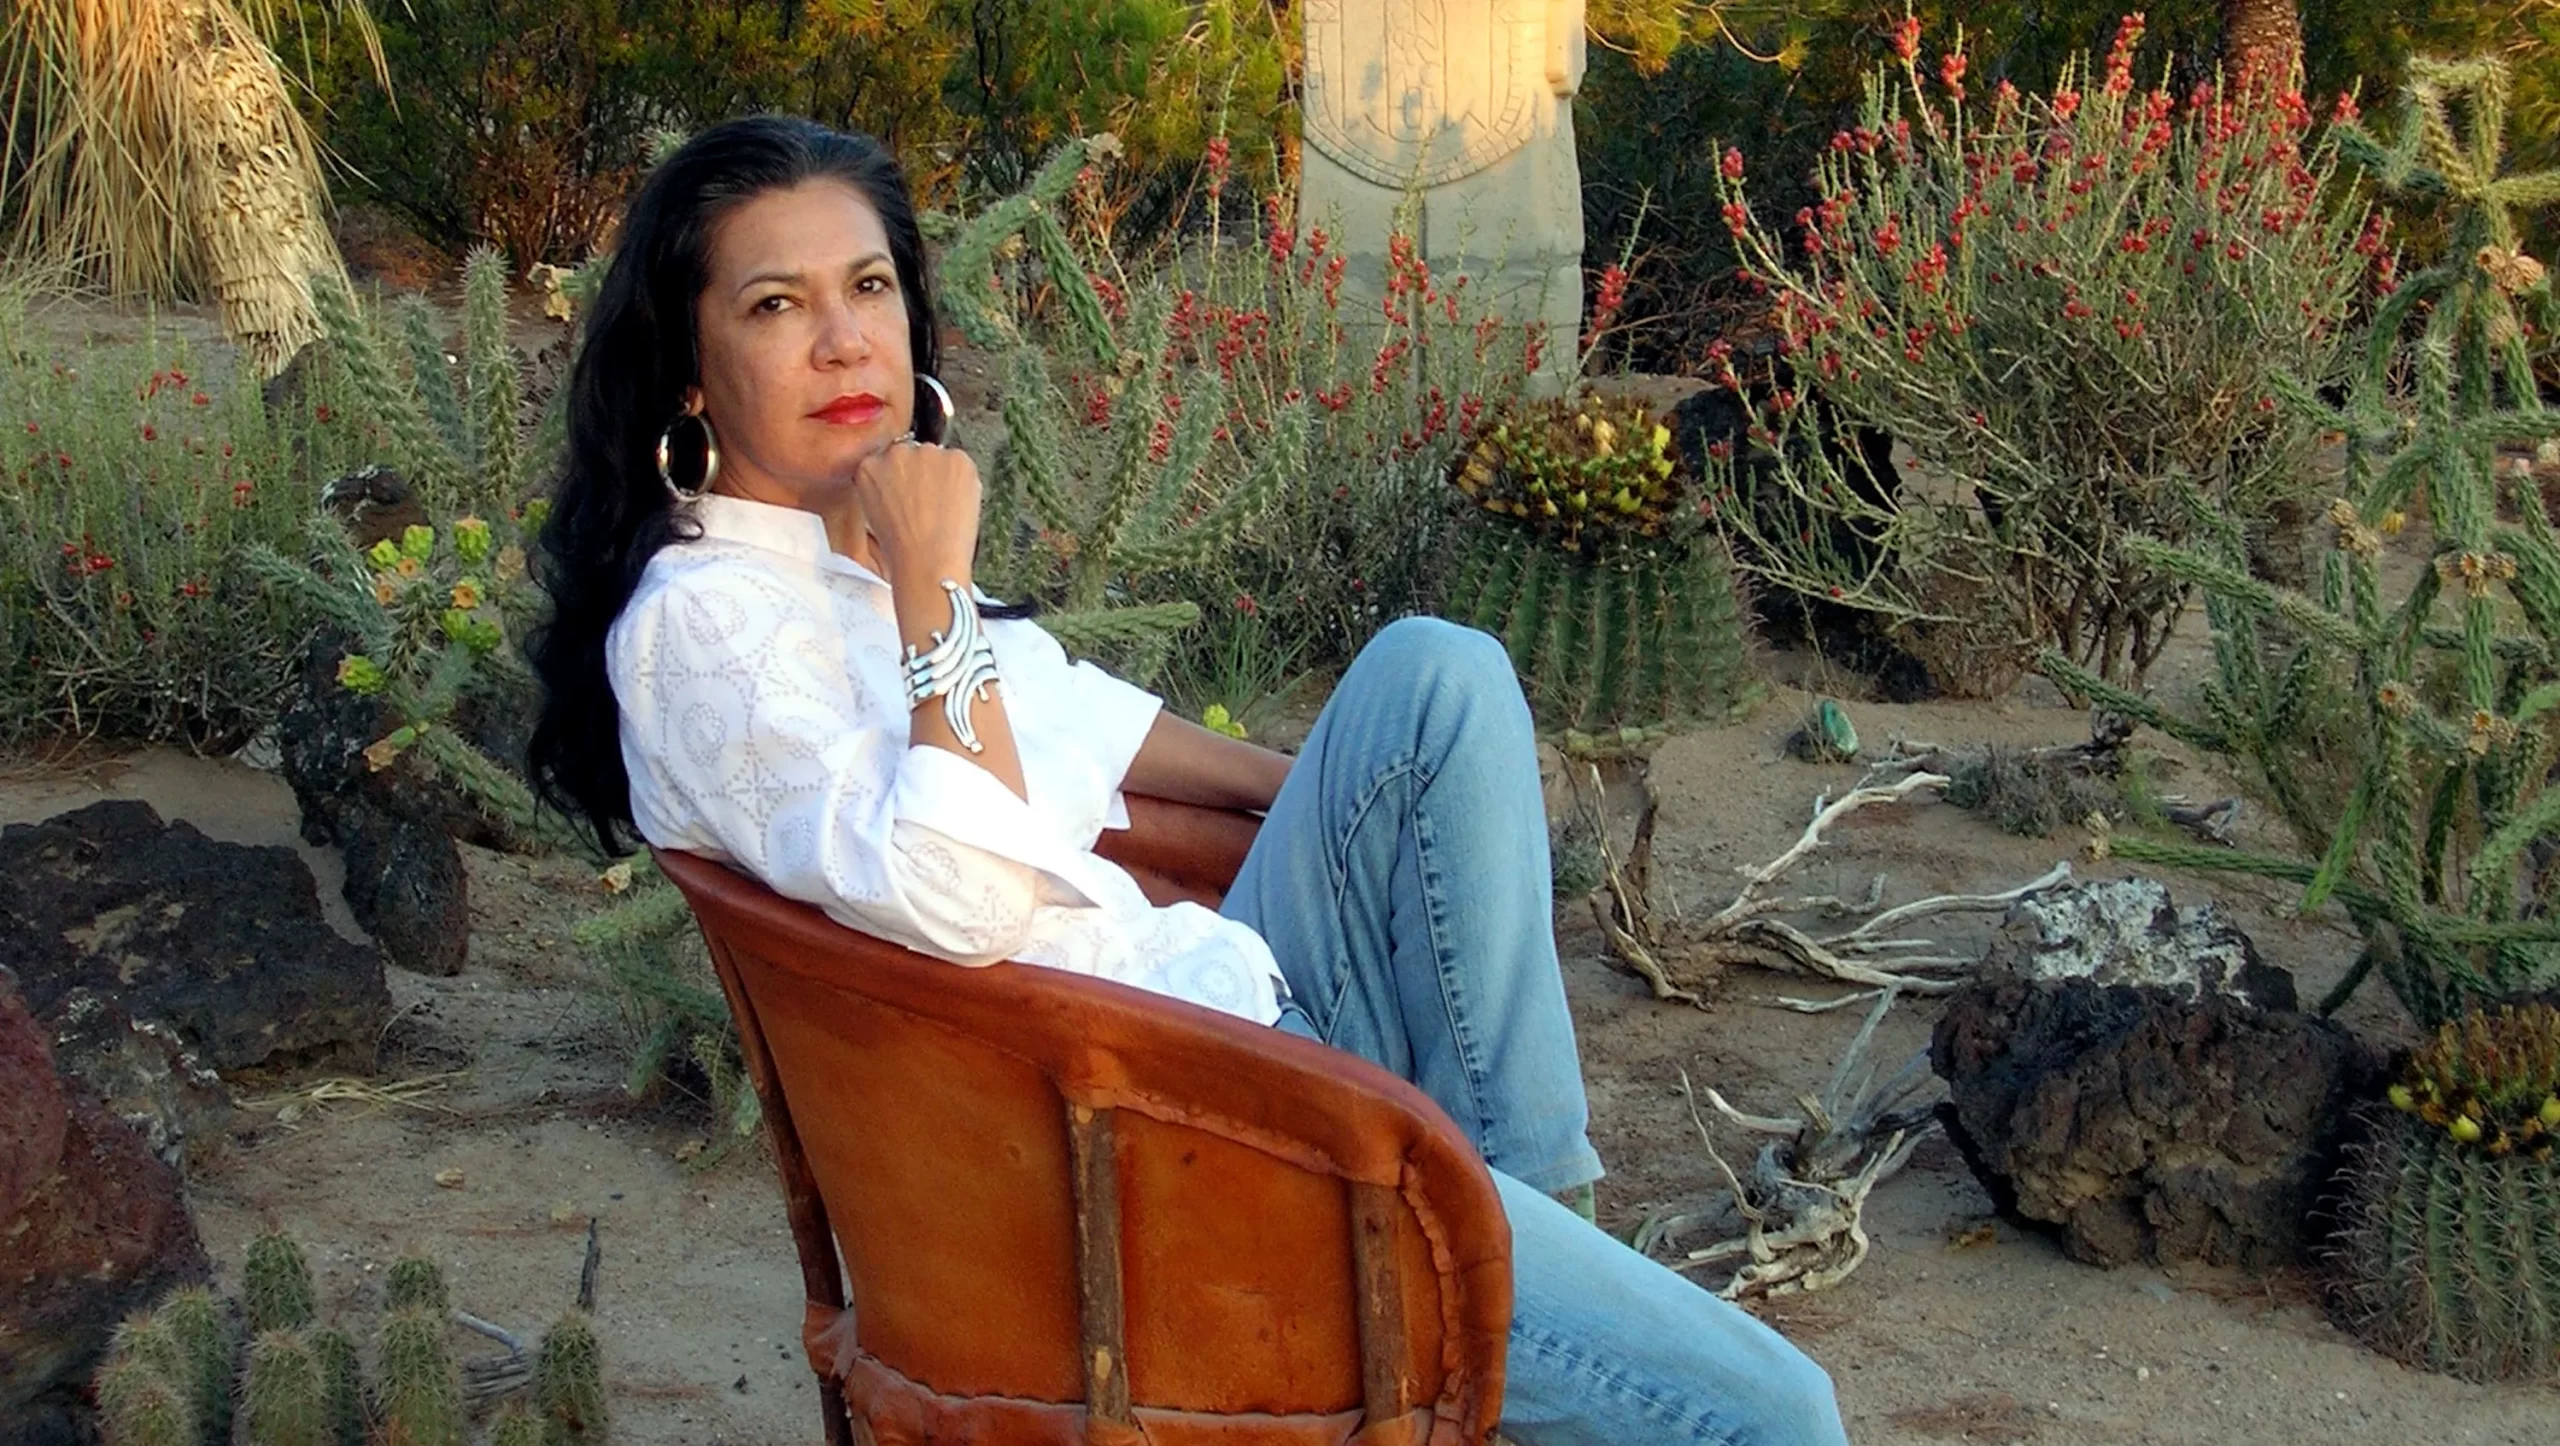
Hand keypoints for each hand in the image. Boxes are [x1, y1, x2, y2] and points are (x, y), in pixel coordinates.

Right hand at [853, 440, 981, 585]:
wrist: (928, 562)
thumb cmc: (902, 550)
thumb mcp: (875, 514)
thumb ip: (885, 488)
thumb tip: (904, 483)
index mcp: (868, 467)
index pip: (889, 461)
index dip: (903, 481)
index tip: (909, 497)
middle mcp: (895, 453)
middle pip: (914, 456)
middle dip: (922, 475)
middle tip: (929, 507)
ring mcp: (927, 453)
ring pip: (939, 459)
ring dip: (944, 477)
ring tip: (943, 511)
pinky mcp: (956, 458)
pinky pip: (962, 465)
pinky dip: (964, 482)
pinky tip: (957, 507)